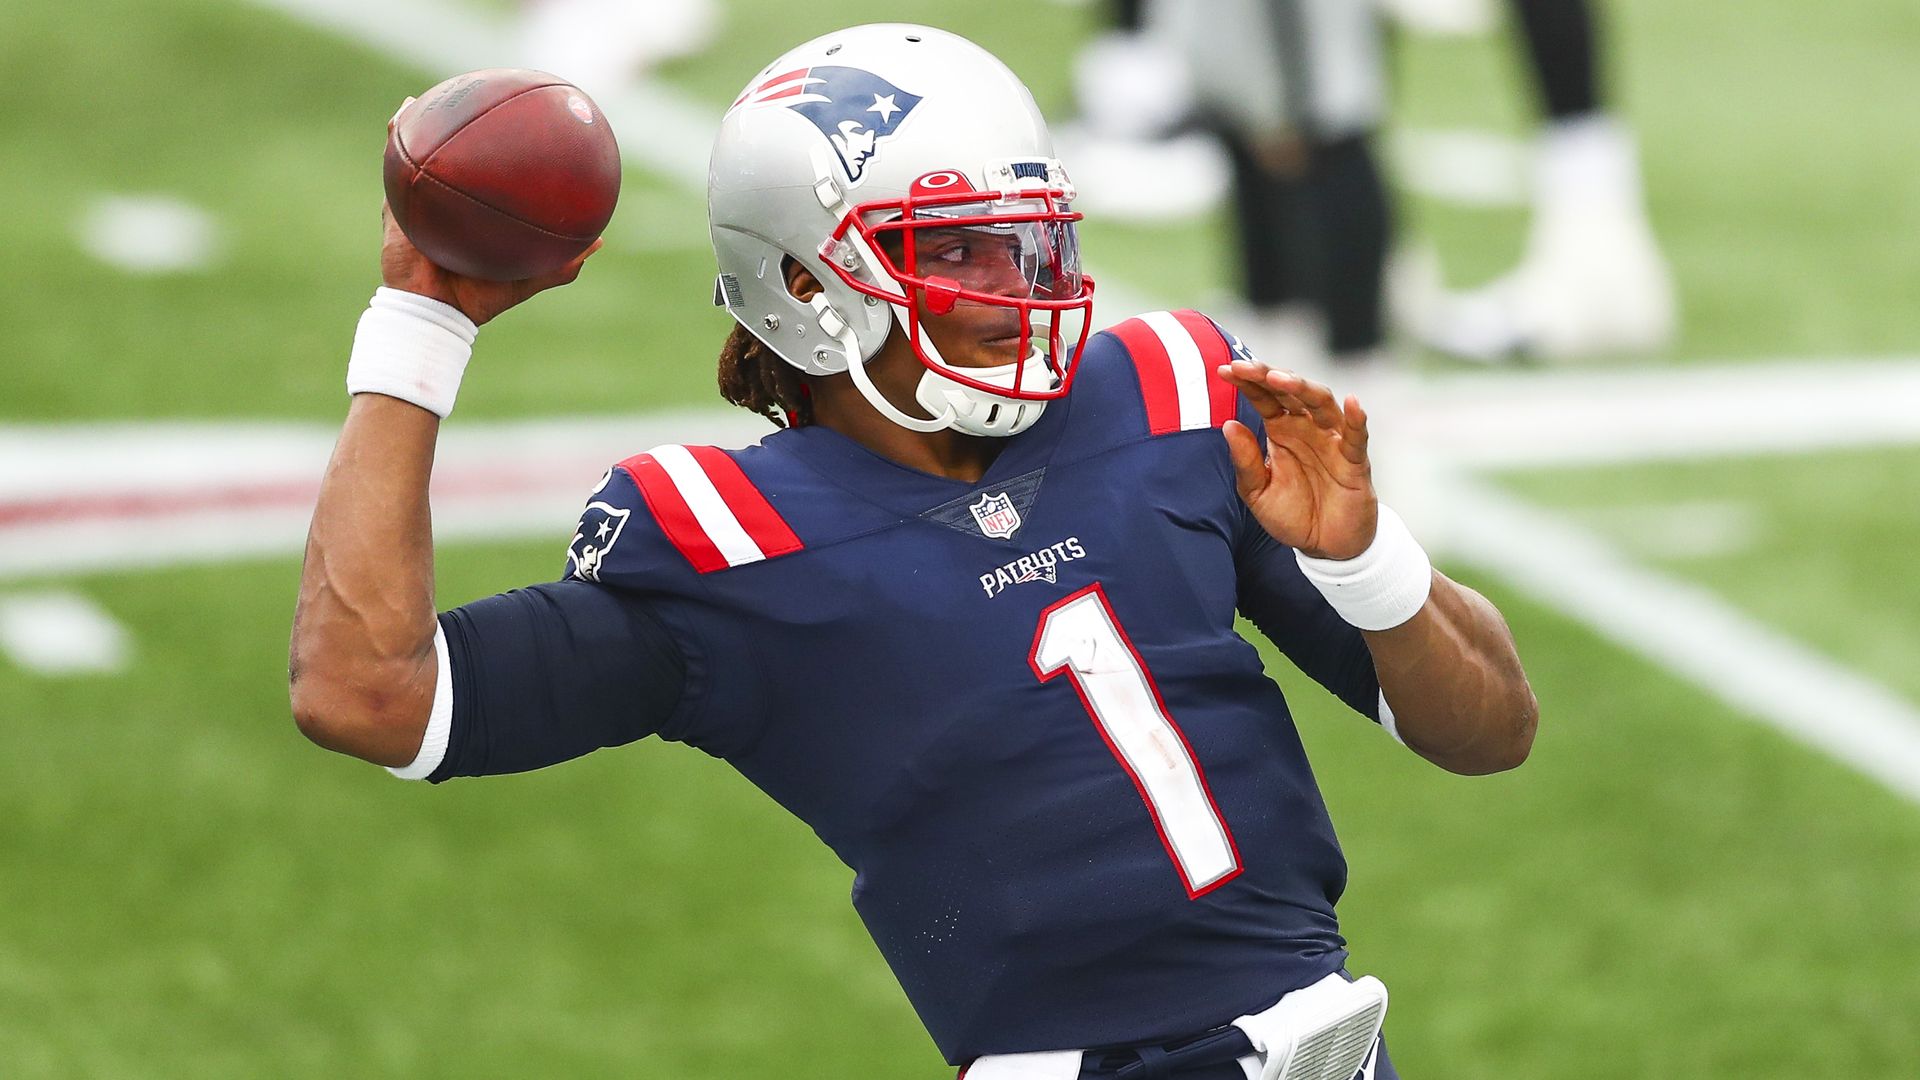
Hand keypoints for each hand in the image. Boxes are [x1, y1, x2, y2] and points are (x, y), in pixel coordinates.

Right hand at [378, 99, 601, 325]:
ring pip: (421, 155)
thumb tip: (600, 241)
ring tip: (428, 97)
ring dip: (422, 124)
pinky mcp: (397, 204)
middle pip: (457, 161)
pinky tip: (401, 112)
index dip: (499, 153)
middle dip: (461, 131)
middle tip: (478, 99)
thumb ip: (562, 262)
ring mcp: (423, 201)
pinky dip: (395, 136)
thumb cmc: (481, 296)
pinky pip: (393, 165)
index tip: (518, 125)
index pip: (489, 178)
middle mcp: (453, 204)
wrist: (437, 310)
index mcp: (481, 217)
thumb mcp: (528, 275)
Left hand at [1217, 360, 1377, 559]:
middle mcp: (1306, 427)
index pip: (1264, 397)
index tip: (1224, 369)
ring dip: (1302, 387)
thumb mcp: (1258, 492)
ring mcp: (1331, 440)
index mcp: (1281, 430)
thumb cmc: (1291, 514)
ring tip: (1279, 378)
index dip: (1247, 381)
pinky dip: (1357, 418)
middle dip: (1268, 376)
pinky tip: (1353, 402)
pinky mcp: (1354, 460)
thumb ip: (1245, 462)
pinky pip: (1356, 435)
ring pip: (1321, 403)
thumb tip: (1228, 425)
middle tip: (1246, 367)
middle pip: (1290, 391)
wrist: (1324, 546)